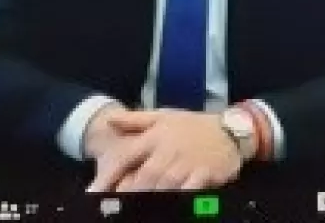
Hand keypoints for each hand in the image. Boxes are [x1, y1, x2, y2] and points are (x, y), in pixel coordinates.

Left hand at [87, 109, 242, 192]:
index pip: (127, 155)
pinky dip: (179, 198)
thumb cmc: (192, 125)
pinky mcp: (205, 174)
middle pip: (144, 176)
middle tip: (113, 207)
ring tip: (135, 209)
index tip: (93, 191)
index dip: (108, 174)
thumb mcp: (163, 116)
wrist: (231, 129)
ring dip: (151, 198)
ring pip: (165, 185)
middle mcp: (169, 149)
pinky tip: (170, 204)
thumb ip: (135, 120)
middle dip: (129, 193)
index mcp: (155, 135)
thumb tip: (109, 120)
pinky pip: (188, 191)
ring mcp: (188, 163)